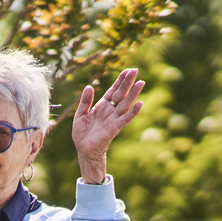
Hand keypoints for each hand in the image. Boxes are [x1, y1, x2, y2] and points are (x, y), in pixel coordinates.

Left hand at [68, 67, 144, 183]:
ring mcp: (113, 119)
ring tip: (141, 82)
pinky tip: (140, 104)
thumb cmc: (82, 133)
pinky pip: (125, 119)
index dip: (119, 81)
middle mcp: (110, 111)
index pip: (113, 90)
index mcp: (102, 106)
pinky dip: (133, 112)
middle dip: (127, 82)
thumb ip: (85, 101)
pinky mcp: (114, 128)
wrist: (83, 150)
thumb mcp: (80, 114)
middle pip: (121, 94)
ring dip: (133, 93)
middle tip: (135, 70)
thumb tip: (89, 86)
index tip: (127, 70)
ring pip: (126, 103)